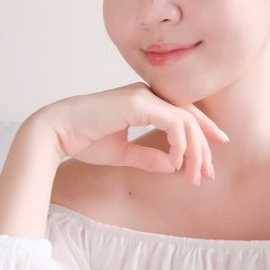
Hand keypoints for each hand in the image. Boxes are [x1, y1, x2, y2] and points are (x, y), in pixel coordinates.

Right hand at [30, 81, 228, 186]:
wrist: (58, 132)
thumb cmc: (84, 140)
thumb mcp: (123, 153)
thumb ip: (149, 158)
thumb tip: (174, 165)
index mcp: (144, 102)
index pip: (183, 114)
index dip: (203, 133)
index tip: (211, 157)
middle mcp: (147, 94)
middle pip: (190, 117)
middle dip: (204, 147)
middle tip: (207, 174)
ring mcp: (144, 96)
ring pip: (186, 120)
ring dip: (195, 150)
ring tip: (194, 175)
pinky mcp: (139, 103)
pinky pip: (174, 122)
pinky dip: (180, 144)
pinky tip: (175, 162)